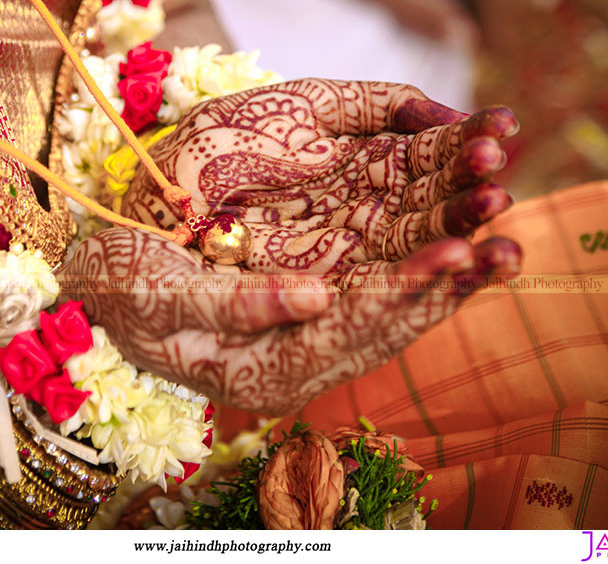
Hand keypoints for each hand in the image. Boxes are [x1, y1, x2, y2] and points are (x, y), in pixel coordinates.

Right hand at [62, 226, 520, 413]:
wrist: (102, 293)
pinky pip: (377, 290)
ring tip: (504, 236)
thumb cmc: (121, 292)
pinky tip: (457, 236)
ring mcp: (312, 339)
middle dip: (449, 284)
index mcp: (267, 371)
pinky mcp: (315, 311)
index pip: (352, 333)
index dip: (405, 294)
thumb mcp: (161, 296)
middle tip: (506, 246)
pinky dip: (419, 263)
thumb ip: (238, 305)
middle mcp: (302, 361)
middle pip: (390, 325)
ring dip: (449, 274)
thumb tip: (317, 298)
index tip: (456, 255)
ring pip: (394, 309)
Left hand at [122, 79, 518, 283]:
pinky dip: (389, 299)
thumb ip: (367, 101)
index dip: (464, 147)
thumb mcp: (292, 107)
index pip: (426, 165)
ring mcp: (332, 271)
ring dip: (443, 260)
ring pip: (400, 270)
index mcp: (359, 173)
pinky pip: (353, 311)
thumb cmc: (209, 150)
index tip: (503, 130)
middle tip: (499, 193)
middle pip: (423, 220)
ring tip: (488, 249)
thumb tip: (440, 111)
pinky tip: (428, 279)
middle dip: (464, 208)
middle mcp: (354, 226)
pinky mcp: (300, 314)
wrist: (138, 199)